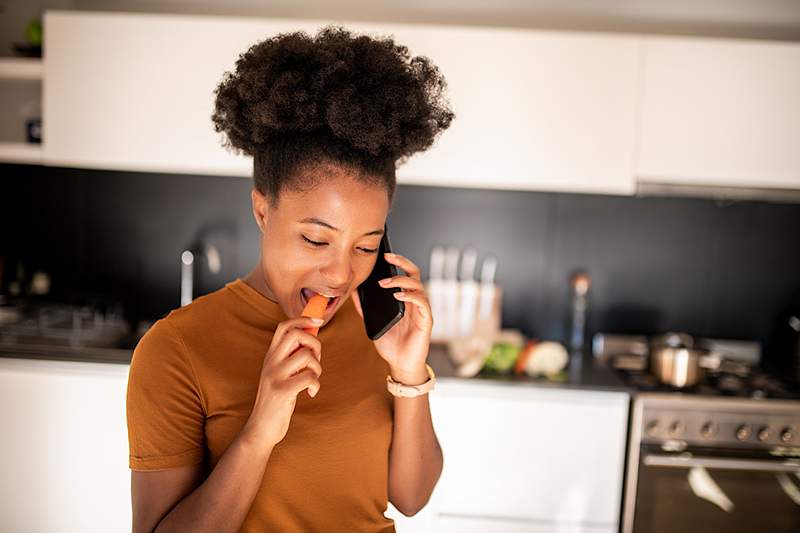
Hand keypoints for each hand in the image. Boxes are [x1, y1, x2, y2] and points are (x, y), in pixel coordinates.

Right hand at [244, 316, 322, 446]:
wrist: (260, 428)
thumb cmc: (276, 400)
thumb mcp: (280, 374)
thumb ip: (290, 357)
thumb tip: (311, 338)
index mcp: (270, 356)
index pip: (284, 327)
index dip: (303, 319)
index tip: (318, 321)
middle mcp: (271, 362)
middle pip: (296, 334)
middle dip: (315, 343)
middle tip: (315, 360)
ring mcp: (275, 376)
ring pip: (307, 356)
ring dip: (317, 367)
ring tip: (312, 380)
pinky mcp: (282, 391)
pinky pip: (309, 377)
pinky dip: (316, 385)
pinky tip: (311, 392)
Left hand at [351, 252, 431, 384]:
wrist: (401, 365)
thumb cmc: (391, 344)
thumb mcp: (373, 322)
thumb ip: (365, 307)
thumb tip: (353, 291)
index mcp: (405, 299)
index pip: (405, 274)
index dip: (398, 263)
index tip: (384, 256)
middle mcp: (416, 301)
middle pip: (414, 274)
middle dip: (402, 263)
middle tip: (388, 259)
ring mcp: (422, 310)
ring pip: (418, 286)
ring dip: (400, 281)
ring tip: (384, 284)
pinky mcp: (427, 321)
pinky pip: (422, 303)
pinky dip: (410, 296)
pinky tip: (398, 296)